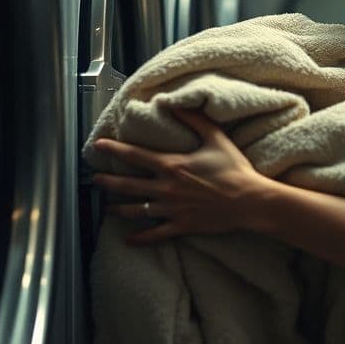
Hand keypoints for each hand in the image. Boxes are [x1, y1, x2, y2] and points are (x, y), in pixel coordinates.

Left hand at [91, 108, 265, 244]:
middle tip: (95, 180)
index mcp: (172, 165)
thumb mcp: (216, 138)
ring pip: (136, 210)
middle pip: (128, 185)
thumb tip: (175, 104)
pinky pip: (155, 234)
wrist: (250, 201)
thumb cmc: (235, 169)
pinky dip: (140, 238)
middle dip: (108, 182)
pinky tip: (128, 239)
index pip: (135, 155)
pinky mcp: (181, 226)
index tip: (98, 145)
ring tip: (107, 208)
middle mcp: (166, 188)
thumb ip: (194, 120)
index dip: (114, 149)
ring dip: (118, 208)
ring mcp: (172, 209)